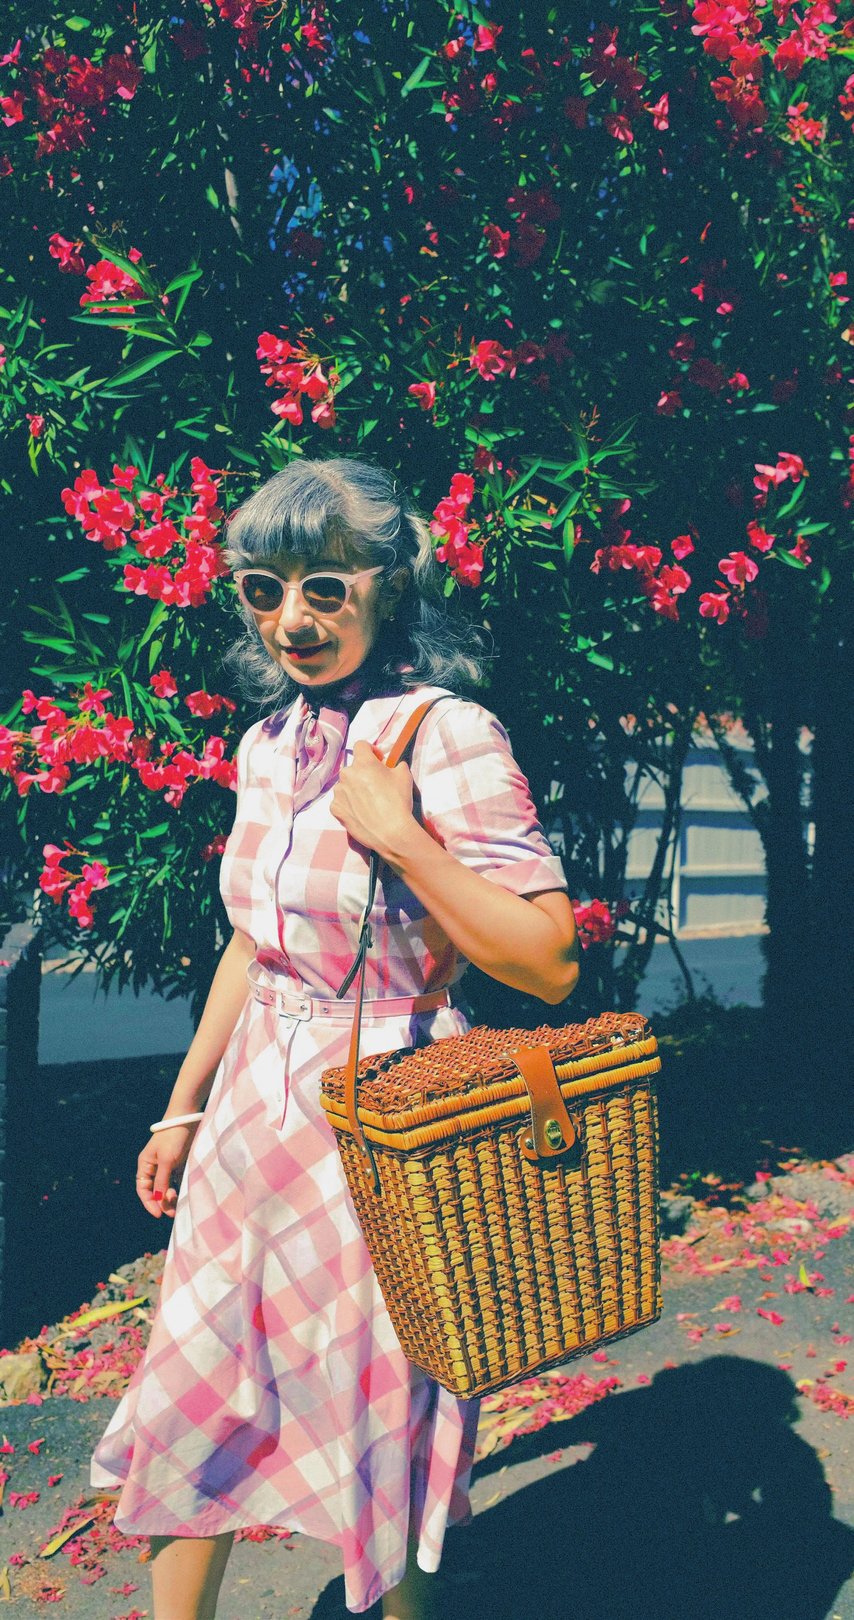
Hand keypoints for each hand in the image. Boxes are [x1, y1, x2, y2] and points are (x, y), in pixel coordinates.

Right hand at [136, 1126, 195, 1219]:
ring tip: (179, 1203)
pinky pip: (176, 1181)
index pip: (143, 1189)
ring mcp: (166, 1166)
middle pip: (154, 1191)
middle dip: (162, 1202)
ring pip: (165, 1187)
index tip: (159, 1214)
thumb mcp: (166, 1161)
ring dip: (171, 1197)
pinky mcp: (178, 1164)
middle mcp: (153, 1167)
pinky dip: (178, 1189)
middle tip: (173, 1212)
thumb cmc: (173, 1137)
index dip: (149, 1203)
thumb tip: (158, 1200)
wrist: (187, 1119)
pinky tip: (183, 1195)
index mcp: (145, 1165)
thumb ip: (161, 1181)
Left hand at [331, 739, 414, 856]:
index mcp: (363, 763)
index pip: (361, 745)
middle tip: (375, 786)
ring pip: (345, 785)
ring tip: (367, 802)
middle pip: (353, 768)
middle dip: (363, 773)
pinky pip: (340, 801)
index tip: (378, 760)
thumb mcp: (405, 776)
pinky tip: (360, 812)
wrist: (391, 832)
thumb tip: (391, 766)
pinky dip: (348, 804)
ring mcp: (339, 792)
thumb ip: (396, 765)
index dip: (371, 751)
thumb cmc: (399, 801)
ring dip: (354, 789)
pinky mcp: (336, 809)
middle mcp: (347, 774)